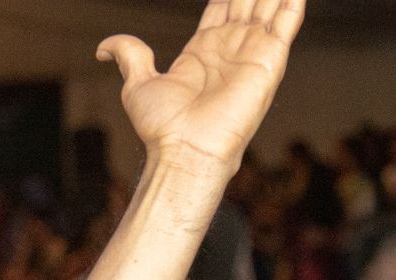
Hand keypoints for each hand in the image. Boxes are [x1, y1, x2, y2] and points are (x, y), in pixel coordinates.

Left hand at [98, 0, 304, 176]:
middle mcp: (230, 49)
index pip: (221, 7)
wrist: (186, 148)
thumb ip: (129, 55)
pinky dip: (293, 3)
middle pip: (246, 2)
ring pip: (269, 6)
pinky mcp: (270, 59)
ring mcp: (251, 53)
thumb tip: (103, 48)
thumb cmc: (163, 127)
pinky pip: (287, 21)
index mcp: (202, 51)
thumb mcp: (137, 84)